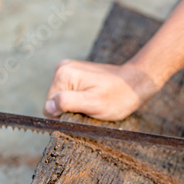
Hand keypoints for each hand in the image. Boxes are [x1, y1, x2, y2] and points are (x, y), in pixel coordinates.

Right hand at [43, 60, 158, 120]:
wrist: (135, 83)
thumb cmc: (118, 97)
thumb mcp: (93, 104)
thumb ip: (68, 103)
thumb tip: (48, 106)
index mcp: (64, 74)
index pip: (48, 106)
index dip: (64, 115)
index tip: (83, 112)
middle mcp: (62, 68)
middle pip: (54, 101)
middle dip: (70, 109)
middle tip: (91, 108)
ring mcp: (69, 69)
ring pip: (62, 99)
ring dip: (76, 105)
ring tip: (94, 103)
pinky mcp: (76, 73)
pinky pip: (70, 93)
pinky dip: (80, 100)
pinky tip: (93, 98)